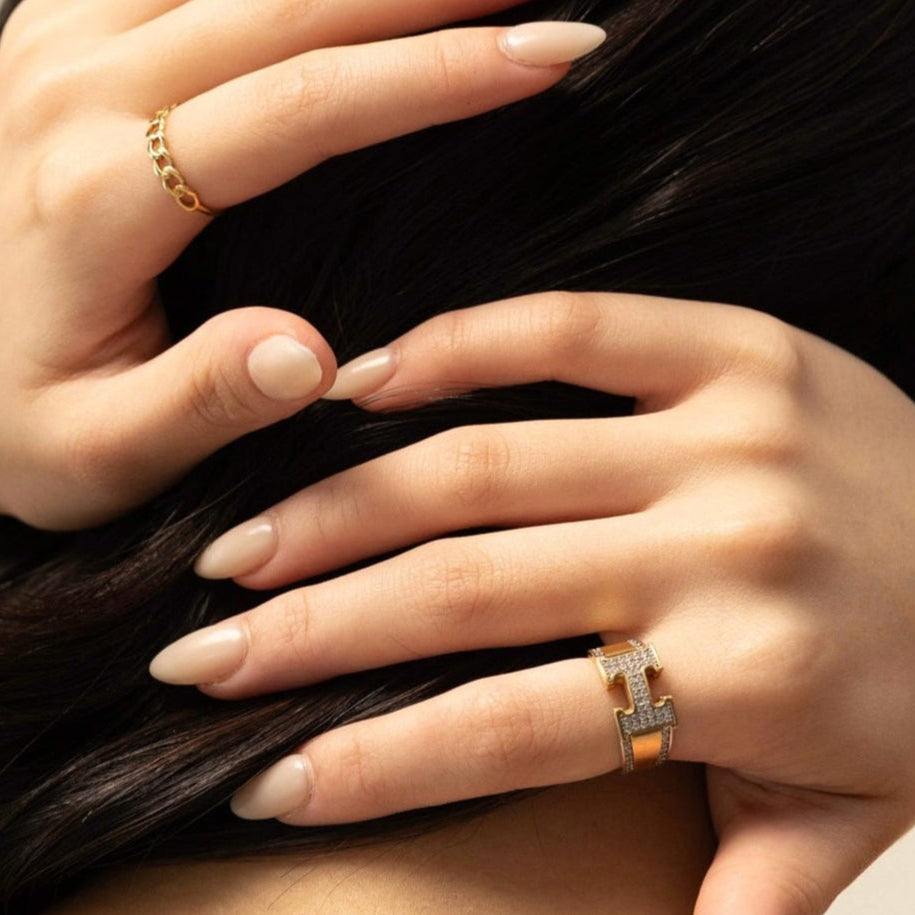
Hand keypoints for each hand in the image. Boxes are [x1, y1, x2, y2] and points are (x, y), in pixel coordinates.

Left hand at [0, 0, 602, 528]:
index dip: (435, 76)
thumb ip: (203, 403)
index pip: (303, 107)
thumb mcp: (102, 456)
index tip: (543, 57)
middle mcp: (71, 93)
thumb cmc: (15, 428)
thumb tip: (314, 352)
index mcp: (98, 198)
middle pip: (281, 0)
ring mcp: (51, 48)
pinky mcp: (50, 39)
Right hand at [151, 292, 914, 914]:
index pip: (506, 729)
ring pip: (484, 463)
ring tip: (240, 547)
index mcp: (746, 677)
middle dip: (308, 628)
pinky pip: (567, 328)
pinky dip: (453, 347)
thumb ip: (754, 890)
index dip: (369, 762)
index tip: (260, 778)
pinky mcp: (733, 347)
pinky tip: (359, 384)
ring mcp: (724, 429)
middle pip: (463, 585)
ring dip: (340, 507)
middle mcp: (722, 544)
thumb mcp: (851, 815)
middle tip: (197, 651)